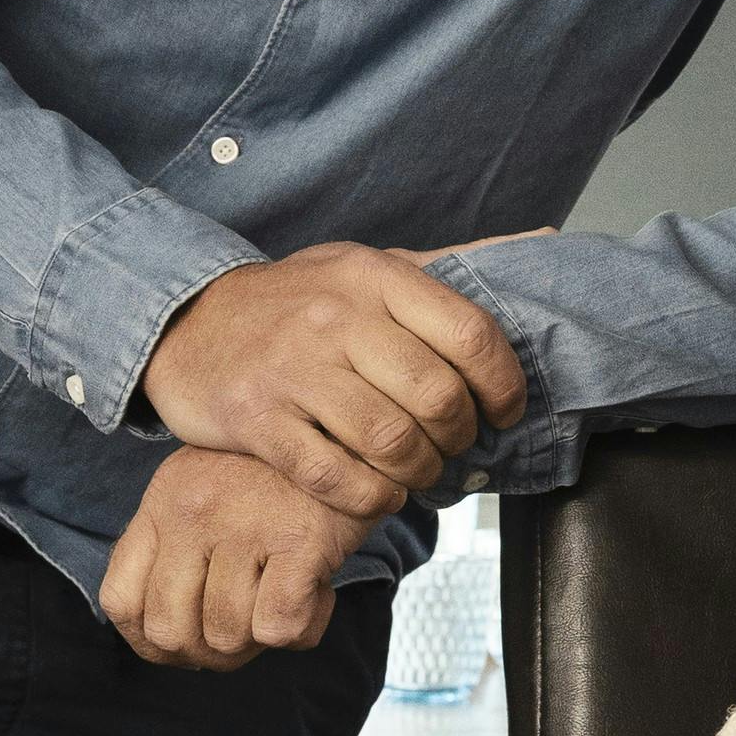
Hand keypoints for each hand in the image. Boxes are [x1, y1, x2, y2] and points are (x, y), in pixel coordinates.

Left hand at [97, 447, 369, 668]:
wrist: (353, 429)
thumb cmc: (283, 477)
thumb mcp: (211, 492)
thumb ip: (179, 547)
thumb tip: (164, 635)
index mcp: (165, 502)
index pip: (121, 601)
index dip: (150, 643)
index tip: (186, 649)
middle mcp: (193, 512)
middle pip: (171, 631)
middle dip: (209, 655)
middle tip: (246, 636)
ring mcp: (243, 524)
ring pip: (227, 636)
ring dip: (261, 641)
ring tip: (288, 600)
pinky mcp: (300, 538)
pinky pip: (278, 627)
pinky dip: (302, 630)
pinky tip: (317, 598)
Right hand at [139, 246, 532, 521]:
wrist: (186, 321)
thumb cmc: (297, 302)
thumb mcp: (367, 266)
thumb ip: (451, 263)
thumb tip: (549, 238)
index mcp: (376, 277)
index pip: (471, 333)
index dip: (503, 386)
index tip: (502, 412)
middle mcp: (338, 318)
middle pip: (437, 397)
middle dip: (459, 438)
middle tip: (452, 448)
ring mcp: (294, 369)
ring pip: (391, 441)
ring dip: (419, 473)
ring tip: (417, 474)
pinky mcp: (257, 419)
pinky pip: (334, 475)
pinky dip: (370, 497)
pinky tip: (377, 493)